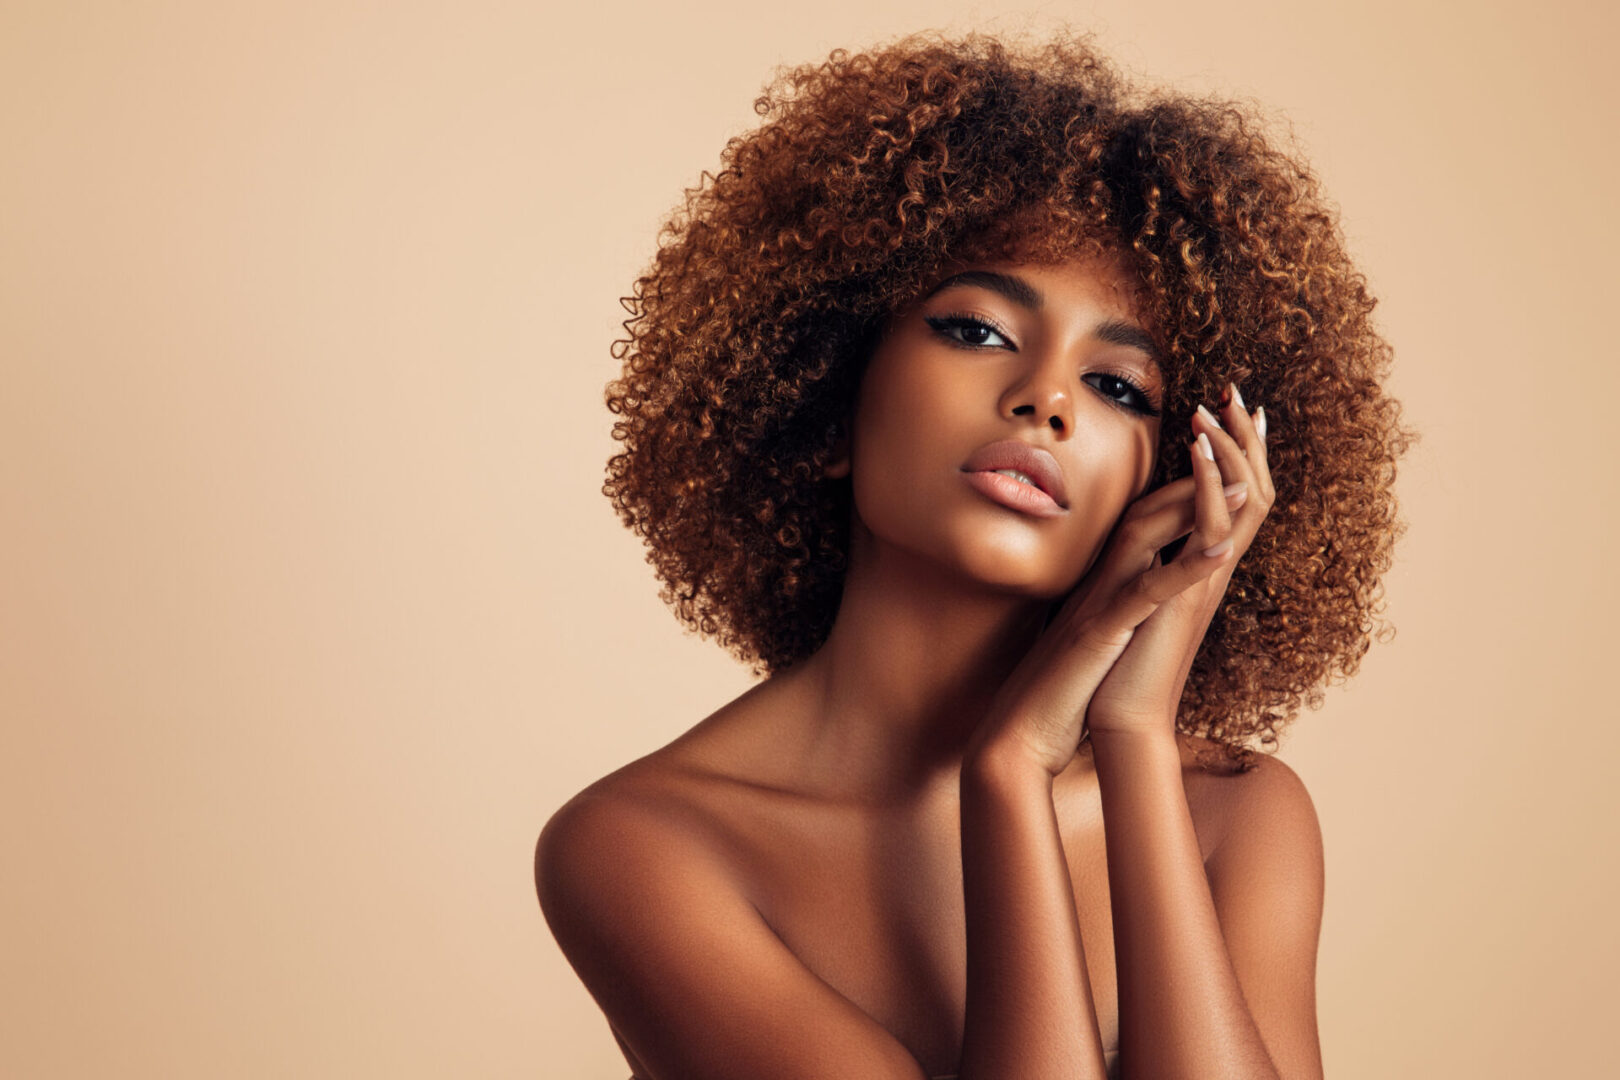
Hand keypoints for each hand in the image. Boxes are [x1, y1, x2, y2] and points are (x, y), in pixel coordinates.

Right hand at [964, 385, 1273, 776]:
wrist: (1019, 737)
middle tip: (1237, 437)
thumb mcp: (1091, 643)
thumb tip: (1131, 599)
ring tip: (1243, 475)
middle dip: (1193, 473)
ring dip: (1194, 504)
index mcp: (1102, 586)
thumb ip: (1109, 613)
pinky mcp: (1099, 634)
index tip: (1222, 457)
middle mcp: (1099, 584)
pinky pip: (1145, 593)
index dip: (1182, 484)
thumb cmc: (1057, 695)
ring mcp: (1098, 604)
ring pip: (1146, 537)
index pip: (1144, 521)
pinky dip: (1184, 568)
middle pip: (1147, 511)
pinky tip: (1220, 548)